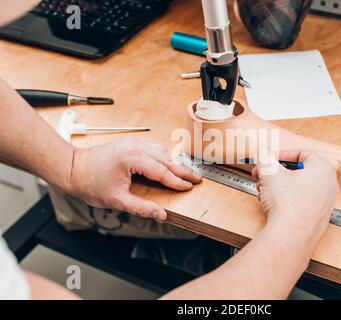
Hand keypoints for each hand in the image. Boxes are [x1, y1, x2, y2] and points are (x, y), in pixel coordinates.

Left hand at [68, 137, 201, 219]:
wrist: (73, 168)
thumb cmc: (90, 183)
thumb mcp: (117, 200)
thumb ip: (141, 207)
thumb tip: (161, 214)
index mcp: (132, 159)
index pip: (162, 171)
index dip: (176, 181)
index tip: (188, 187)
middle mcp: (134, 147)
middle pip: (165, 158)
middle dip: (182, 170)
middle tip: (196, 179)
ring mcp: (132, 143)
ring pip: (160, 151)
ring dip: (173, 162)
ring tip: (184, 174)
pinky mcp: (129, 143)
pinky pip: (153, 148)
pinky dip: (163, 157)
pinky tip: (167, 164)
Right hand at [252, 150, 337, 248]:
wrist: (290, 235)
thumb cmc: (287, 202)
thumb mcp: (270, 172)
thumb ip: (265, 159)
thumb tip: (263, 155)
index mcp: (323, 169)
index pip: (301, 153)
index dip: (280, 155)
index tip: (268, 160)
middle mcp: (329, 185)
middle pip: (298, 171)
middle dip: (276, 173)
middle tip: (262, 175)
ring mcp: (325, 203)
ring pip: (298, 188)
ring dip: (278, 187)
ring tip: (263, 191)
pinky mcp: (317, 218)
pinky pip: (300, 203)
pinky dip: (285, 200)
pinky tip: (271, 205)